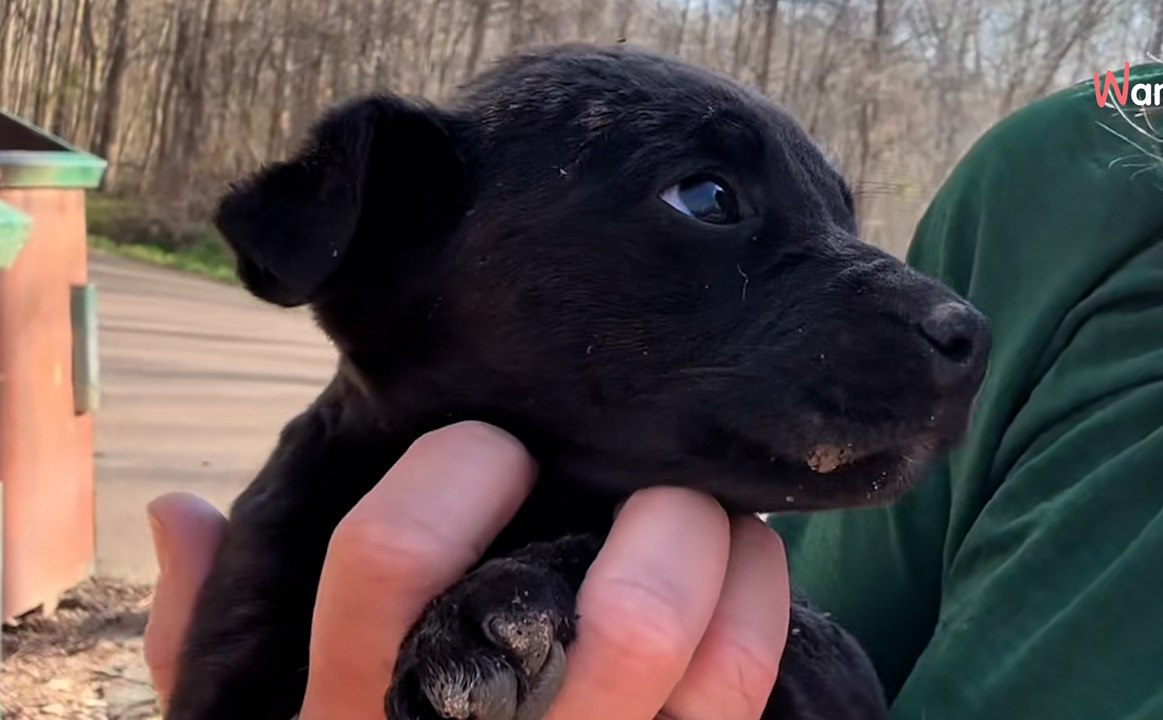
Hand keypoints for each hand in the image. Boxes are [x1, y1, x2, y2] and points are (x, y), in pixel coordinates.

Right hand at [143, 422, 790, 718]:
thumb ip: (202, 639)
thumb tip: (182, 513)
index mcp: (357, 715)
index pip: (390, 561)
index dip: (458, 470)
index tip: (501, 446)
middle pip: (621, 620)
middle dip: (656, 514)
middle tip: (644, 471)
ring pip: (704, 658)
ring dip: (725, 550)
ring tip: (710, 510)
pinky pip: (743, 692)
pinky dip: (762, 604)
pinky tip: (749, 567)